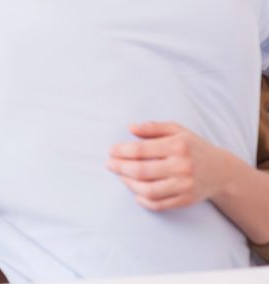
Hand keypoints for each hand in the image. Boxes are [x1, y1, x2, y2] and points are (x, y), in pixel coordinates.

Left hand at [107, 121, 230, 210]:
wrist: (222, 172)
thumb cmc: (194, 148)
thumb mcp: (177, 130)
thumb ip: (153, 127)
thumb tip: (130, 128)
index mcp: (178, 146)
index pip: (141, 150)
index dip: (122, 151)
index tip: (110, 151)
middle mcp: (182, 166)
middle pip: (141, 170)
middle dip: (120, 168)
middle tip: (109, 165)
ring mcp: (185, 185)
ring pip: (148, 190)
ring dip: (129, 184)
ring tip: (121, 177)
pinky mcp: (186, 200)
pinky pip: (159, 204)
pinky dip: (143, 201)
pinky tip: (135, 193)